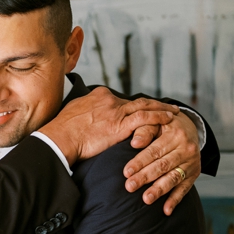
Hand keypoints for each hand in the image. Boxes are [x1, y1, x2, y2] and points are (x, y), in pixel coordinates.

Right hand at [36, 87, 177, 163]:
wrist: (60, 138)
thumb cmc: (61, 131)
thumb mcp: (72, 113)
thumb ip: (84, 112)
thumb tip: (84, 117)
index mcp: (98, 96)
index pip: (120, 99)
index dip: (132, 104)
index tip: (141, 108)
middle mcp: (109, 100)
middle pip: (136, 101)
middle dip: (153, 103)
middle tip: (166, 106)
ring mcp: (116, 111)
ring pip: (145, 107)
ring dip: (161, 109)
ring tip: (173, 112)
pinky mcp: (120, 124)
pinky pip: (145, 118)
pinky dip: (159, 117)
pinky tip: (169, 119)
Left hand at [123, 112, 200, 214]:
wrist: (190, 128)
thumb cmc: (165, 125)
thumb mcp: (157, 121)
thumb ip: (145, 130)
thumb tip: (135, 143)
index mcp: (176, 135)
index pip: (155, 151)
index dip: (140, 162)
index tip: (126, 172)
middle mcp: (187, 149)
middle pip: (163, 166)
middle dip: (145, 177)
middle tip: (129, 186)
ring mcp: (192, 163)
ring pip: (174, 178)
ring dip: (159, 190)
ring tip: (146, 199)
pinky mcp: (194, 174)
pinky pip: (185, 188)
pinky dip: (175, 200)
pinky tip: (166, 211)